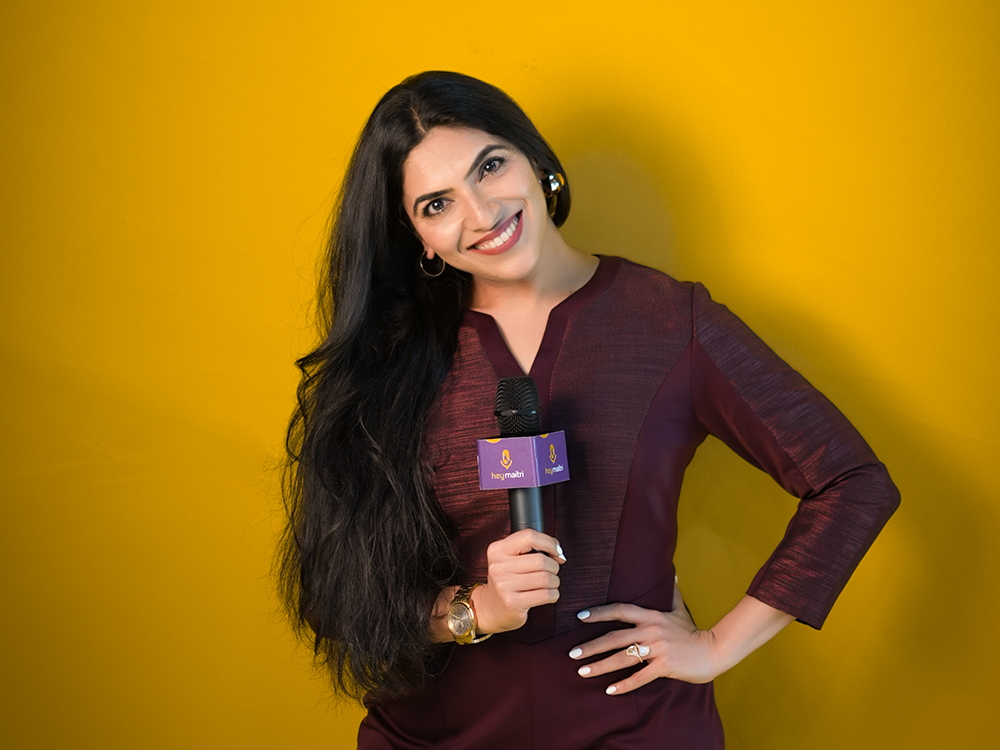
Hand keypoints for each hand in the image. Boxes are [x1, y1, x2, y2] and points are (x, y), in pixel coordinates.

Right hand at [473, 528, 565, 634]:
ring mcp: (504, 585)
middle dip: (554, 566)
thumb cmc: (507, 580)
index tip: (556, 551)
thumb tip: (559, 552)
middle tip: (550, 571)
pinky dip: (553, 594)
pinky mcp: (513, 603)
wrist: (490, 607)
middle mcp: (498, 566)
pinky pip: (546, 595)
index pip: (529, 536)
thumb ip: (532, 548)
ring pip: (546, 578)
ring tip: (547, 584)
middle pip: (541, 560)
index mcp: (498, 550)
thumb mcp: (510, 558)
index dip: (549, 543)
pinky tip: (546, 594)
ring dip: (554, 581)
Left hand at [569, 583, 721, 694]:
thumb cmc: (693, 631)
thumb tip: (672, 573)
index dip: (598, 613)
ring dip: (600, 666)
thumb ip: (672, 593)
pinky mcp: (665, 666)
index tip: (579, 617)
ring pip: (622, 658)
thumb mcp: (680, 609)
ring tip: (582, 672)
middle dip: (591, 646)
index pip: (619, 610)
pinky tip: (610, 690)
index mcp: (651, 616)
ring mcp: (658, 648)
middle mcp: (651, 630)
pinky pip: (640, 677)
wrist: (714, 650)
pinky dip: (624, 685)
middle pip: (614, 637)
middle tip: (572, 654)